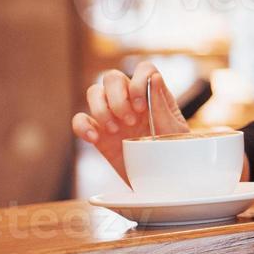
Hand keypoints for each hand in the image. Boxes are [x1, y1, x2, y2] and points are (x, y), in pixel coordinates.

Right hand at [71, 61, 187, 186]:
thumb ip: (162, 107)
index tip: (142, 107)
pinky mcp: (98, 134)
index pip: (143, 70)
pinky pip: (80, 119)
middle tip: (130, 122)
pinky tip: (94, 138)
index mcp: (154, 96)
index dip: (138, 82)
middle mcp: (131, 100)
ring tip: (116, 131)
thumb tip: (153, 78)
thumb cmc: (173, 156)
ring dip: (102, 109)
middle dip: (118, 98)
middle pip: (113, 77)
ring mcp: (112, 116)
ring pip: (94, 92)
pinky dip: (82, 126)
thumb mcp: (173, 133)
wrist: (160, 183)